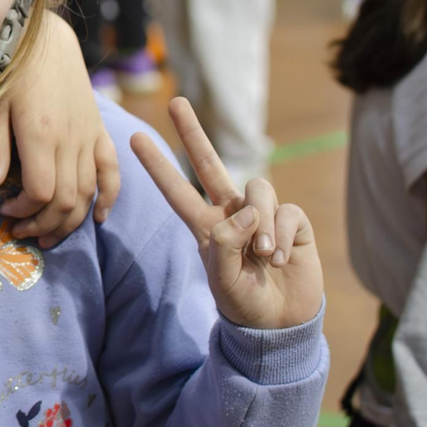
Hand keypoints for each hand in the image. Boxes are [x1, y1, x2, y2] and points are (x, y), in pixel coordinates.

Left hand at [0, 12, 119, 247]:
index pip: (41, 192)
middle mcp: (70, 140)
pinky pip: (112, 170)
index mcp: (41, 135)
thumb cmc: (11, 72)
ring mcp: (89, 136)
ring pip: (89, 192)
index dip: (24, 210)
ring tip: (48, 236)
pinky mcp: (99, 130)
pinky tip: (98, 217)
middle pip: (67, 200)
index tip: (6, 211)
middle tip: (23, 233)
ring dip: (70, 221)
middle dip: (44, 225)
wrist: (45, 41)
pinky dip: (108, 197)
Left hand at [132, 98, 322, 329]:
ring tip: (262, 257)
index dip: (157, 165)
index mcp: (205, 226)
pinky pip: (285, 211)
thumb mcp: (222, 280)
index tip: (135, 139)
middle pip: (209, 163)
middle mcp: (231, 212)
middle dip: (193, 132)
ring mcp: (262, 214)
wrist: (281, 325)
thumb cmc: (244, 303)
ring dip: (260, 223)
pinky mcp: (291, 222)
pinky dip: (280, 235)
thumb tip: (244, 208)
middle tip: (177, 102)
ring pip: (257, 189)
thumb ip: (225, 243)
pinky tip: (278, 259)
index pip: (176, 190)